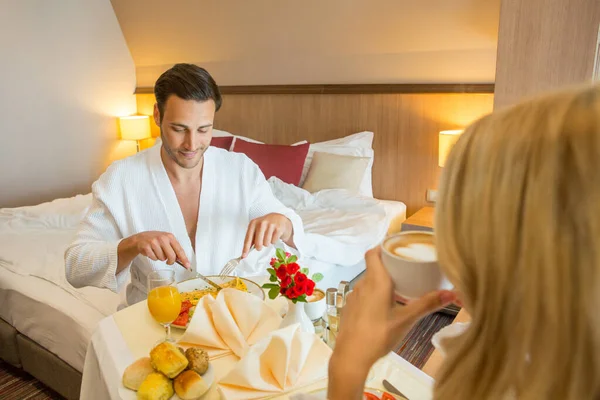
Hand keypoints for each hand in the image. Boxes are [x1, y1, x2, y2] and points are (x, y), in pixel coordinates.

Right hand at [132, 231, 190, 268]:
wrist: (140, 238)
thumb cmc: (156, 240)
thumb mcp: (166, 241)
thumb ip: (174, 248)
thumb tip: (182, 259)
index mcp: (170, 236)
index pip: (179, 249)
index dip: (184, 259)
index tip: (187, 266)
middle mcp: (163, 238)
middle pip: (171, 256)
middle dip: (171, 261)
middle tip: (168, 261)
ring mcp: (154, 242)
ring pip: (162, 258)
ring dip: (160, 258)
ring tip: (156, 252)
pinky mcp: (146, 247)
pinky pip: (154, 258)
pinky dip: (153, 257)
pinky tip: (151, 252)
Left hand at [242, 213, 292, 256]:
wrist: (279, 219)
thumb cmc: (266, 225)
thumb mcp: (257, 229)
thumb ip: (252, 239)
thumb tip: (246, 252)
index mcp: (253, 223)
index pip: (248, 238)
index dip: (246, 248)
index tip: (244, 255)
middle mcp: (261, 223)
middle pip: (258, 243)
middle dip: (259, 247)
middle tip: (260, 245)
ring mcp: (270, 225)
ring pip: (266, 243)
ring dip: (267, 243)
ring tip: (269, 236)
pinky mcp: (278, 228)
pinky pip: (273, 241)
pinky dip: (274, 241)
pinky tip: (274, 235)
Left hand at [328, 248, 454, 398]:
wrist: (351, 356)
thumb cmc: (379, 335)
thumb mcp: (406, 320)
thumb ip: (428, 304)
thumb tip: (453, 293)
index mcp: (375, 282)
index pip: (373, 253)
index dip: (383, 247)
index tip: (397, 249)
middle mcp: (362, 285)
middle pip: (373, 267)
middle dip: (388, 266)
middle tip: (406, 269)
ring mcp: (353, 297)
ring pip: (368, 282)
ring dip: (381, 282)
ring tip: (398, 288)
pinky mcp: (349, 309)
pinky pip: (362, 295)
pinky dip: (373, 295)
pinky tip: (383, 307)